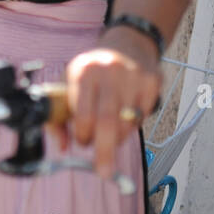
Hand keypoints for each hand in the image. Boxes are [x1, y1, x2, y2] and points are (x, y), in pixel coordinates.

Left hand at [58, 26, 161, 178]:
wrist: (127, 43)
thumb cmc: (92, 71)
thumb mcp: (70, 83)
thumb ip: (60, 116)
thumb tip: (62, 146)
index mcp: (82, 71)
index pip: (83, 113)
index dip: (83, 134)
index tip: (82, 143)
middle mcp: (108, 71)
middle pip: (107, 121)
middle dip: (104, 150)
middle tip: (103, 171)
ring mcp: (133, 75)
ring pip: (127, 122)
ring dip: (118, 138)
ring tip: (111, 135)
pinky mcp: (153, 81)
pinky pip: (143, 115)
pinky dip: (133, 125)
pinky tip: (126, 117)